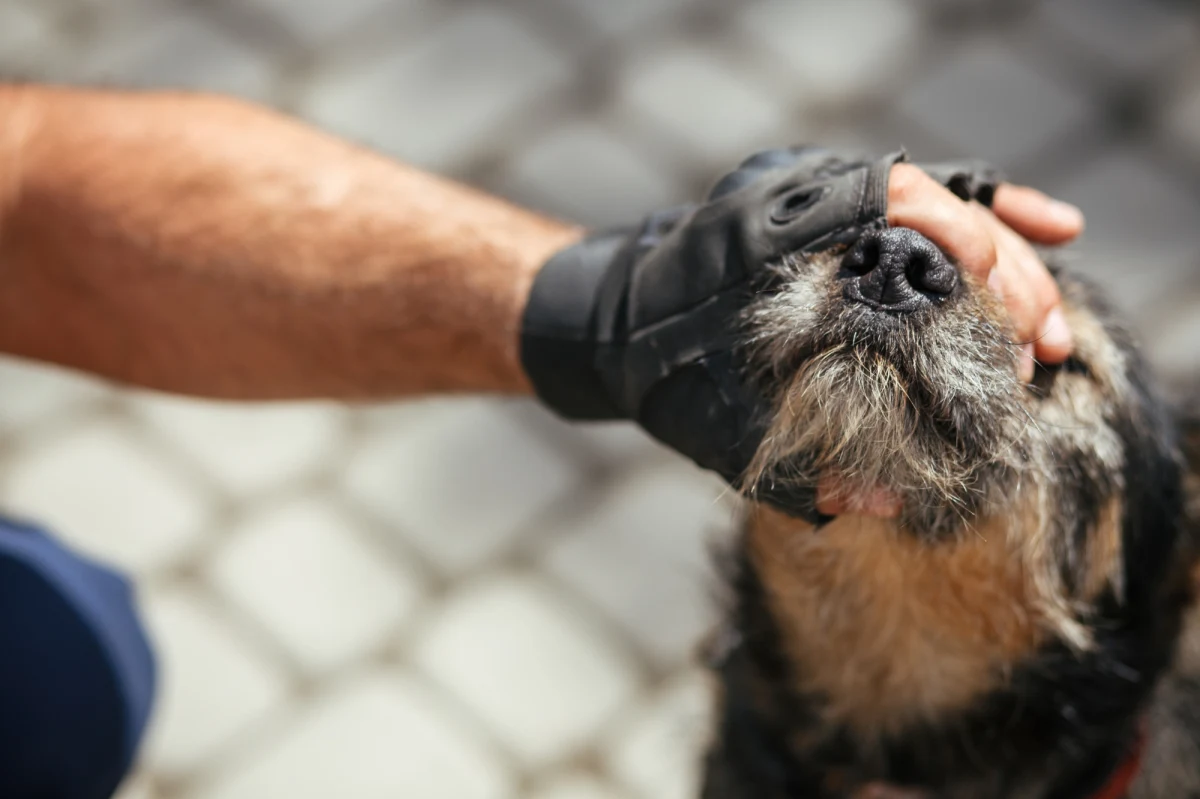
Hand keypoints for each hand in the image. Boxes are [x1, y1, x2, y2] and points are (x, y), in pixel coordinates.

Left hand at [521, 147, 1083, 519]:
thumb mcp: (717, 430)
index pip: (890, 195)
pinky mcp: (833, 210)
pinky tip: (1049, 231)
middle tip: (1039, 344)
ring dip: (1002, 261)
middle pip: (935, 203)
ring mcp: (820, 193)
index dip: (960, 236)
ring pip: (939, 205)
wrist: (615, 327)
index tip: (1002, 299)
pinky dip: (979, 218)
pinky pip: (918, 207)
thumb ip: (791, 469)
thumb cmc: (663, 380)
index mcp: (772, 229)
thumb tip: (883, 503)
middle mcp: (801, 193)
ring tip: (1045, 331)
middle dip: (1002, 273)